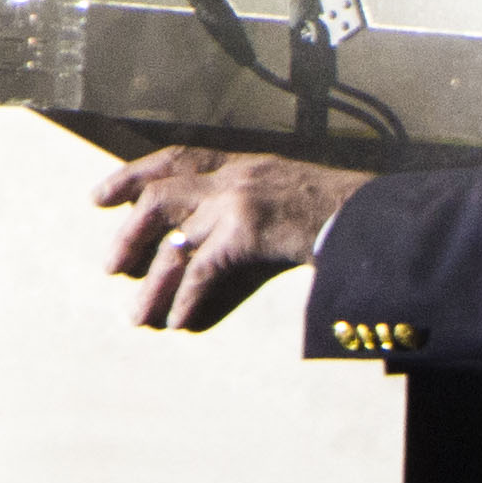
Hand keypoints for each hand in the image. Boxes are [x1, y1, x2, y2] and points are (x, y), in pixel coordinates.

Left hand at [95, 145, 364, 330]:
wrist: (380, 219)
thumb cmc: (346, 217)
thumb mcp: (294, 199)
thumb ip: (258, 215)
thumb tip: (226, 252)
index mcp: (246, 165)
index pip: (178, 159)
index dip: (134, 175)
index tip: (101, 196)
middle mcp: (236, 177)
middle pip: (161, 197)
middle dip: (129, 234)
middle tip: (108, 267)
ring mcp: (239, 202)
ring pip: (175, 243)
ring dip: (151, 283)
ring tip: (136, 317)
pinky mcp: (247, 231)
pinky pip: (203, 271)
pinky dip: (186, 300)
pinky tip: (178, 323)